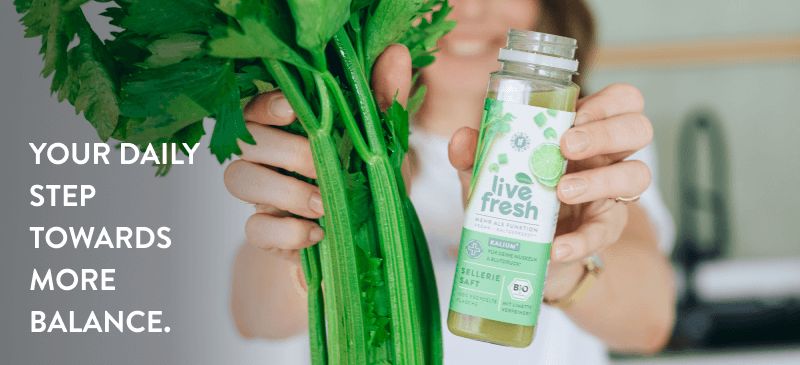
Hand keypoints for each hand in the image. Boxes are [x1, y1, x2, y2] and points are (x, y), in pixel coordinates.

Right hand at [224, 45, 412, 263]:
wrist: (365, 231)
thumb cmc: (364, 174)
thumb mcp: (379, 138)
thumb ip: (383, 98)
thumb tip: (397, 53)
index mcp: (284, 124)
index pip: (257, 104)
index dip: (267, 105)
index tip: (292, 111)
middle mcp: (263, 154)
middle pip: (247, 141)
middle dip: (287, 153)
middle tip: (324, 168)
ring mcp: (260, 194)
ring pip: (238, 180)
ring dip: (283, 193)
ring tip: (323, 205)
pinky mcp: (265, 231)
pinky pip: (255, 230)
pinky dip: (286, 233)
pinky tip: (318, 234)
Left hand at [448, 83, 652, 299]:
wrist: (522, 247)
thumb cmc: (514, 194)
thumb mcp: (489, 173)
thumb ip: (474, 154)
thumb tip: (463, 138)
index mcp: (583, 129)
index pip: (621, 100)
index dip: (607, 103)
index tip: (574, 116)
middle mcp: (606, 156)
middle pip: (639, 128)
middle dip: (606, 133)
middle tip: (566, 147)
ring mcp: (611, 193)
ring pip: (638, 176)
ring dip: (601, 181)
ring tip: (562, 191)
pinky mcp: (604, 230)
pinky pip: (606, 231)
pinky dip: (581, 240)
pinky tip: (557, 246)